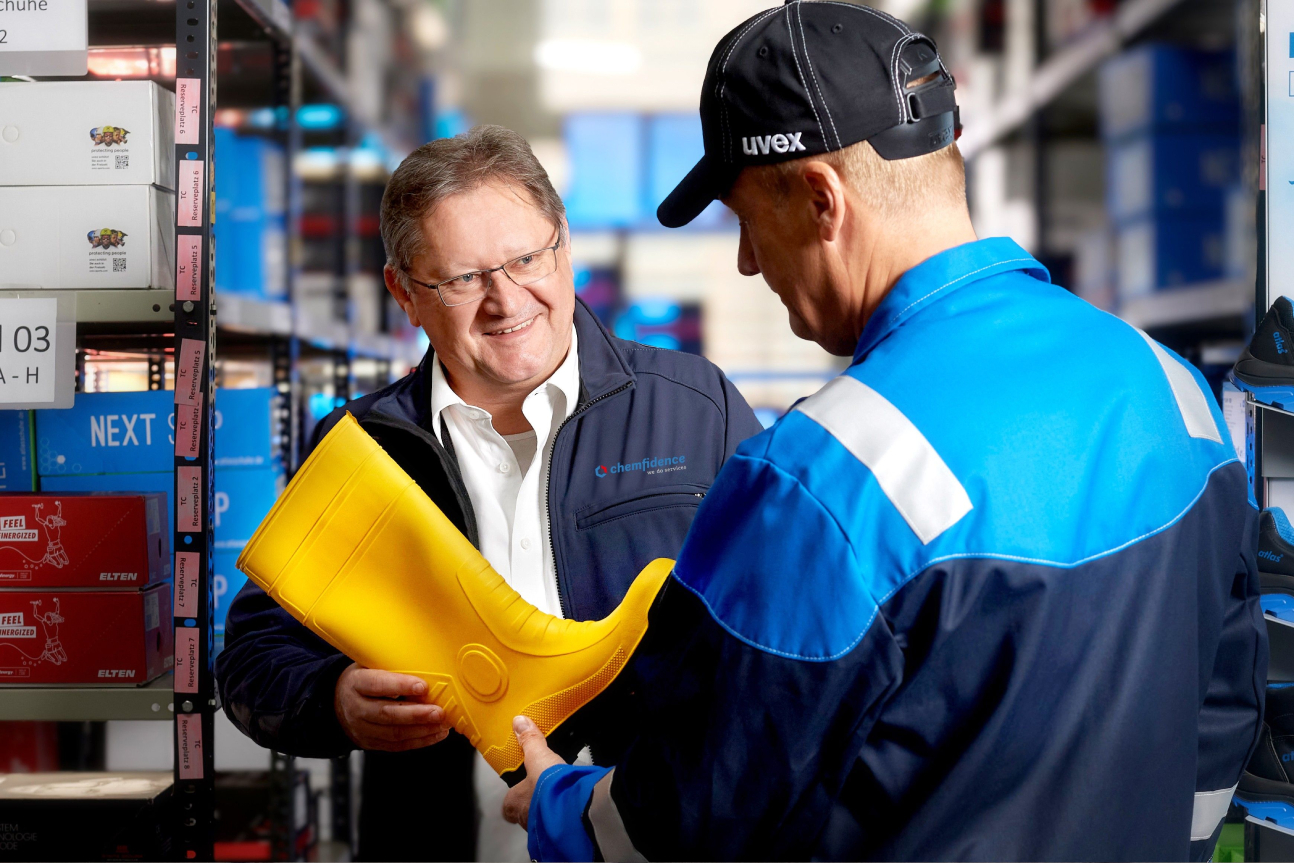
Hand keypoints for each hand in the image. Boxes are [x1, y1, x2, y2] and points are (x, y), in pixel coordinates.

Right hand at [334, 663, 452, 751]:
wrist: (338, 702)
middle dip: (416, 714)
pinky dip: (420, 741)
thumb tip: (427, 663)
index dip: (400, 686)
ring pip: (394, 733)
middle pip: (387, 714)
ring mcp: (362, 729)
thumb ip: (391, 665)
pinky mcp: (371, 743)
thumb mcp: (369, 664)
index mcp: (356, 683)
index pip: (377, 685)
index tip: (423, 686)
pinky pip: (397, 746)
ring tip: (443, 723)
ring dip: (422, 730)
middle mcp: (356, 708)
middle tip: (439, 712)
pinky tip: (437, 733)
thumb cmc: (364, 678)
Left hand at [502, 715, 565, 829]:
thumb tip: (520, 722)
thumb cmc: (550, 786)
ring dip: (550, 808)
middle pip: (526, 813)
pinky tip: (573, 801)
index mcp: (516, 802)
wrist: (574, 807)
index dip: (514, 795)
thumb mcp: (539, 756)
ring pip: (542, 819)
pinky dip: (565, 812)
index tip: (522, 786)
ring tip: (561, 793)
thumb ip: (530, 741)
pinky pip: (560, 822)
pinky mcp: (562, 830)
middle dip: (534, 801)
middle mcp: (527, 818)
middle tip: (545, 789)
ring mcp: (544, 828)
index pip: (508, 805)